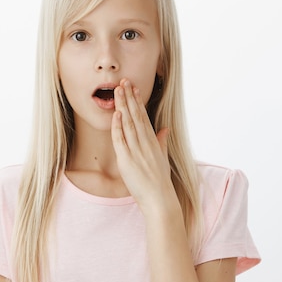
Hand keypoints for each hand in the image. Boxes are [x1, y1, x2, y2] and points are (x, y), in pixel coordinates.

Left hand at [111, 79, 176, 210]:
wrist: (160, 200)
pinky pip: (121, 140)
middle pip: (136, 116)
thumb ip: (162, 142)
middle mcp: (145, 143)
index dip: (138, 101)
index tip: (134, 88)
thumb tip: (165, 129)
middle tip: (123, 81)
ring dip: (123, 106)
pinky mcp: (127, 160)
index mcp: (153, 142)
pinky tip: (116, 114)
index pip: (144, 117)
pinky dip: (118, 127)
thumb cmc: (160, 181)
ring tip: (118, 91)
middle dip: (129, 97)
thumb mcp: (162, 158)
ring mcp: (136, 151)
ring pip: (128, 124)